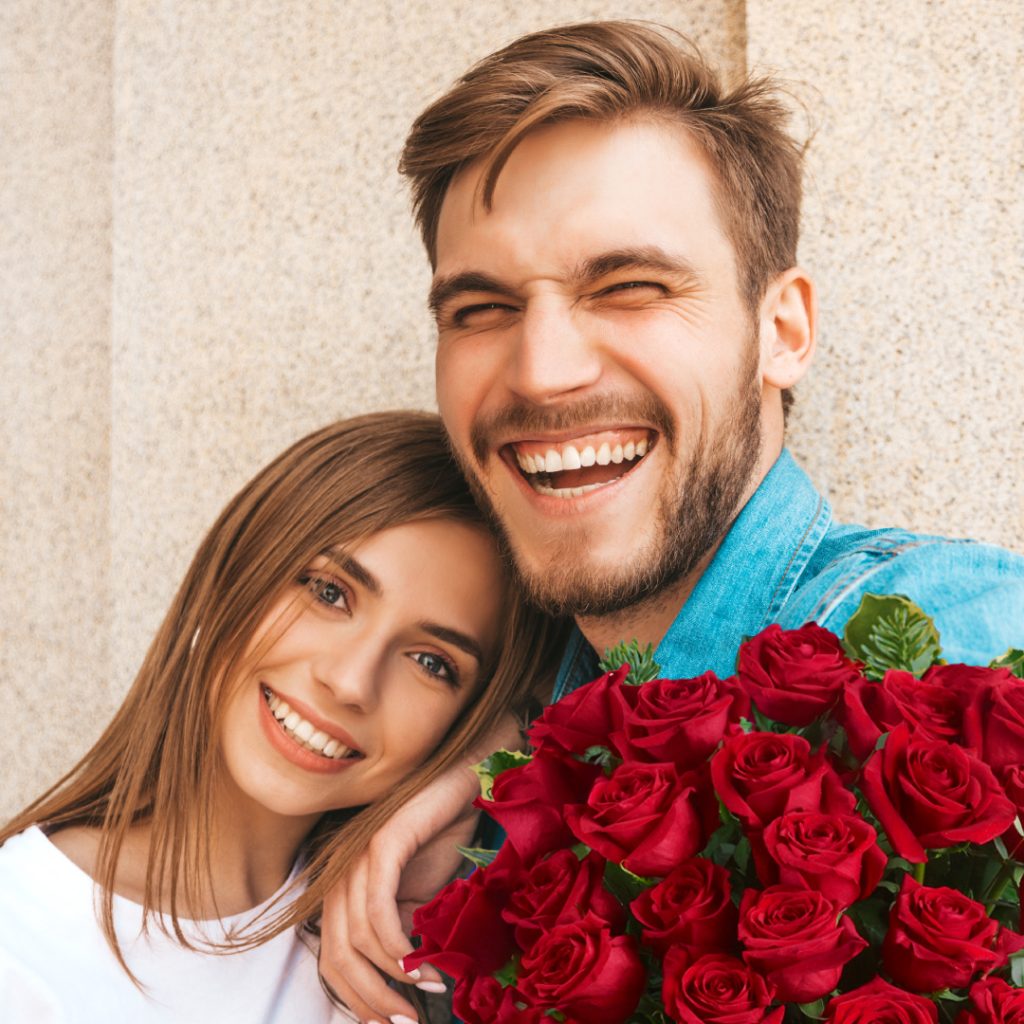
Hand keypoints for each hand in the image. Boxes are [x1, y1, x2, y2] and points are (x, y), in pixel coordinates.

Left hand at [318, 764, 481, 1022]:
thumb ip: (404, 931)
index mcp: (342, 888)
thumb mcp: (421, 896)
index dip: (356, 999)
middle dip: (371, 999)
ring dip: (391, 978)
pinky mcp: (381, 842)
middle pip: (336, 956)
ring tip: (428, 991)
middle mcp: (339, 873)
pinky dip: (396, 944)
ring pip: (356, 938)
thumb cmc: (441, 835)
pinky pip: (377, 907)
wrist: (464, 781)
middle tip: (406, 1022)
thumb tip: (403, 982)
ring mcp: (356, 856)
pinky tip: (420, 964)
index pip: (331, 958)